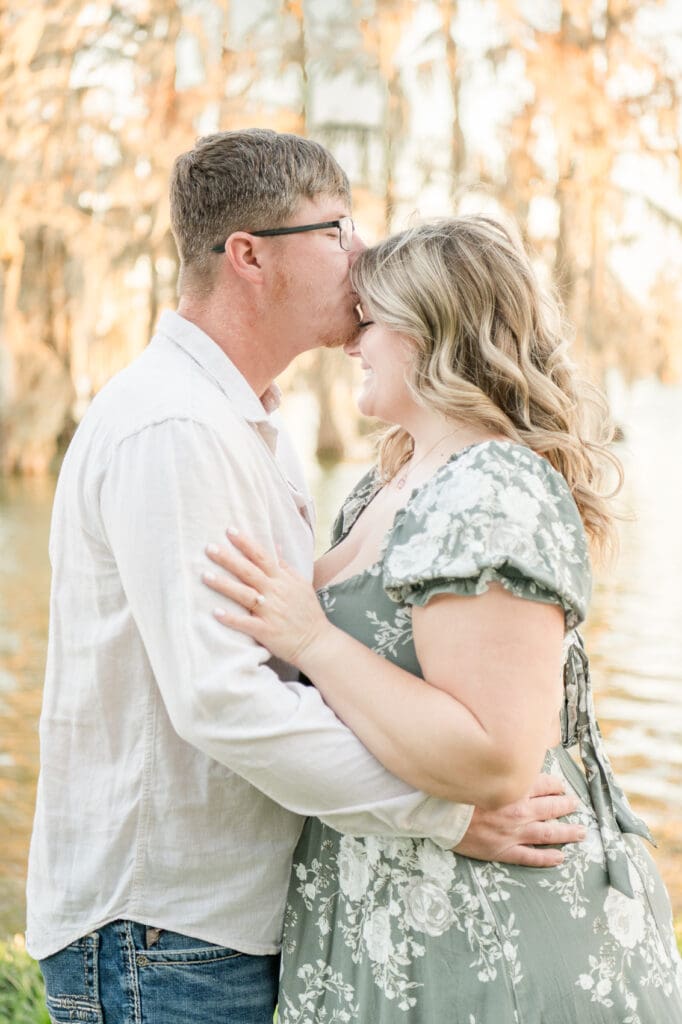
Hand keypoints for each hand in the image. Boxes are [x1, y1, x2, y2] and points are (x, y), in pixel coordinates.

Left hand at [202, 528, 331, 664]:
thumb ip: (285, 566)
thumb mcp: (300, 584)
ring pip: (244, 595)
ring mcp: (271, 612)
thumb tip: (275, 545)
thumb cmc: (307, 612)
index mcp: (282, 579)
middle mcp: (275, 592)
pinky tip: (216, 612)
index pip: (262, 556)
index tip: (229, 531)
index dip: (246, 543)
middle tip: (209, 548)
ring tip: (205, 576)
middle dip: (228, 559)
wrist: (317, 641)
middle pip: (249, 572)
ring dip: (224, 585)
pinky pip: (246, 623)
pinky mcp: (266, 631)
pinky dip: (232, 618)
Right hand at [453, 773, 585, 867]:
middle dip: (566, 806)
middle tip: (576, 805)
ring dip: (567, 832)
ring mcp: (512, 832)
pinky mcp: (503, 850)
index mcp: (513, 789)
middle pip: (551, 807)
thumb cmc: (457, 790)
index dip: (556, 785)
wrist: (438, 814)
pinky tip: (560, 858)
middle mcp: (517, 810)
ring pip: (547, 833)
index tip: (562, 786)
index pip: (544, 784)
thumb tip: (517, 760)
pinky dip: (547, 858)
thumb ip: (501, 768)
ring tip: (580, 832)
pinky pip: (530, 856)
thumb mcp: (481, 771)